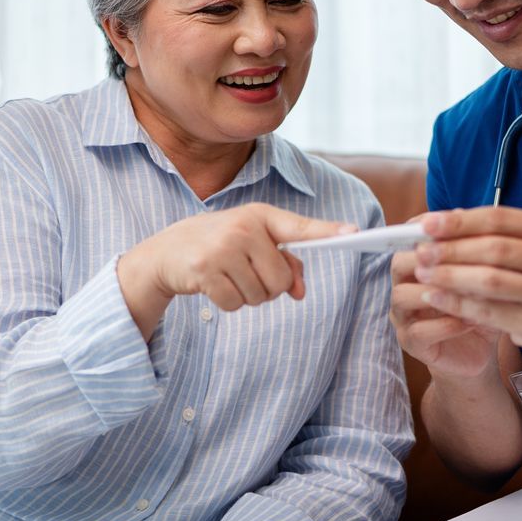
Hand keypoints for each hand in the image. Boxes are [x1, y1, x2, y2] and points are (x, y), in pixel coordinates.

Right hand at [117, 204, 352, 338]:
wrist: (167, 251)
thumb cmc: (219, 245)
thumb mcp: (251, 243)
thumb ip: (284, 263)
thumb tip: (300, 292)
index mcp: (259, 216)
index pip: (299, 227)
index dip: (327, 231)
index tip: (354, 233)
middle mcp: (243, 228)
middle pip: (280, 280)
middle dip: (269, 287)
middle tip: (247, 274)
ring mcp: (223, 249)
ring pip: (260, 295)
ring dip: (247, 296)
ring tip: (228, 276)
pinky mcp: (205, 271)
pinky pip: (236, 304)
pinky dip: (229, 302)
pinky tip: (214, 284)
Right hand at [390, 215, 502, 381]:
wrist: (481, 352)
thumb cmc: (481, 306)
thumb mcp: (484, 275)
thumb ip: (473, 248)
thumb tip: (467, 214)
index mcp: (417, 264)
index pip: (408, 237)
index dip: (425, 229)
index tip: (451, 224)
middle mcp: (403, 286)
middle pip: (399, 263)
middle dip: (430, 258)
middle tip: (460, 259)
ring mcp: (403, 316)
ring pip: (403, 296)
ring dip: (438, 291)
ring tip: (470, 292)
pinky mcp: (411, 343)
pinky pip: (419, 331)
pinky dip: (446, 324)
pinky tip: (472, 320)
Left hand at [410, 207, 521, 362]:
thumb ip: (494, 235)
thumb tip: (439, 223)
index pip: (501, 219)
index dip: (460, 221)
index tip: (427, 224)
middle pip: (495, 248)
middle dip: (451, 249)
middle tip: (420, 251)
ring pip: (491, 281)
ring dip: (451, 275)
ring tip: (423, 272)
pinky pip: (490, 312)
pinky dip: (458, 303)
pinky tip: (436, 297)